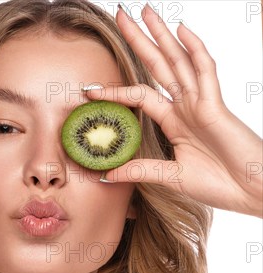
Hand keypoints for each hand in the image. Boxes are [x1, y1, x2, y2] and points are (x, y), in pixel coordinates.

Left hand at [85, 3, 262, 217]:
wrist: (249, 191)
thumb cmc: (218, 184)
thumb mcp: (171, 178)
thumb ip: (141, 171)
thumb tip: (107, 175)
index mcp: (174, 122)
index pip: (139, 96)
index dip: (115, 90)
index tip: (89, 89)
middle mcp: (185, 107)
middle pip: (157, 66)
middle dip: (139, 41)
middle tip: (120, 15)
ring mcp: (201, 103)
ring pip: (178, 61)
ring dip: (162, 36)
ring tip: (144, 12)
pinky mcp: (216, 105)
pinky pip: (206, 72)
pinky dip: (194, 50)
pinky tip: (181, 31)